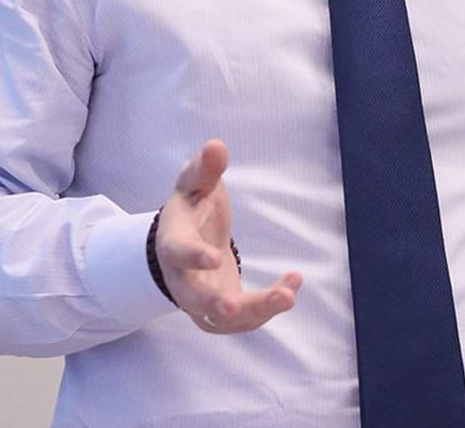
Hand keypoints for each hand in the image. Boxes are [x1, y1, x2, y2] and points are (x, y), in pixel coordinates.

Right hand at [155, 139, 303, 333]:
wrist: (182, 244)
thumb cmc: (191, 209)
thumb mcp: (194, 185)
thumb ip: (204, 169)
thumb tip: (217, 145)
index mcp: (173, 244)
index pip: (178, 252)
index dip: (193, 257)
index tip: (213, 258)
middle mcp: (182, 280)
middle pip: (194, 300)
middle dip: (215, 305)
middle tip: (234, 306)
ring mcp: (200, 301)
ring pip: (222, 320)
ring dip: (255, 311)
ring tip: (287, 295)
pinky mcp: (222, 313)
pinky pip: (244, 320)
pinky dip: (268, 308)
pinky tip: (291, 286)